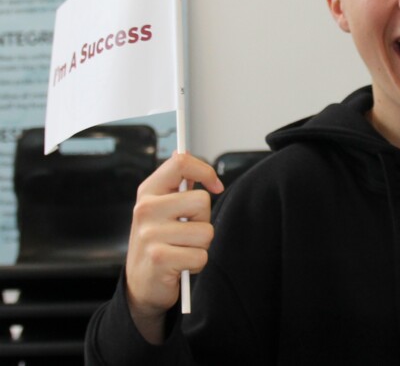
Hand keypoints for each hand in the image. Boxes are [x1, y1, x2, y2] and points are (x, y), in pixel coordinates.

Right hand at [125, 153, 223, 342]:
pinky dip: (196, 264)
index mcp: (148, 192)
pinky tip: (180, 266)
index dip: (205, 171)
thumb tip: (187, 157)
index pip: (180, 163)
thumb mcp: (162, 209)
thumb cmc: (158, 243)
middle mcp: (145, 209)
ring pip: (206, 231)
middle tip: (186, 233)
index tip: (215, 187)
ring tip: (182, 250)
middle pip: (201, 201)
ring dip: (200, 246)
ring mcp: (150, 234)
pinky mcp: (159, 258)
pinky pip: (201, 256)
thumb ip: (177, 185)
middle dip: (203, 220)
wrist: (141, 285)